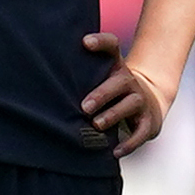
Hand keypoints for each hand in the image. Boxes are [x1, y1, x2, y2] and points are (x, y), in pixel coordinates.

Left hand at [81, 33, 175, 155]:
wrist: (150, 101)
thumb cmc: (112, 90)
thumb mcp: (102, 77)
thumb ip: (81, 74)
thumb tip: (43, 77)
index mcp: (116, 68)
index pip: (112, 48)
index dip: (101, 43)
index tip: (85, 42)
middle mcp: (129, 82)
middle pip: (119, 83)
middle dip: (102, 94)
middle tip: (84, 106)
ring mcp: (140, 101)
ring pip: (129, 105)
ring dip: (112, 115)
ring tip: (96, 124)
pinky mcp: (148, 122)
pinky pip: (140, 133)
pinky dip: (128, 143)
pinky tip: (114, 151)